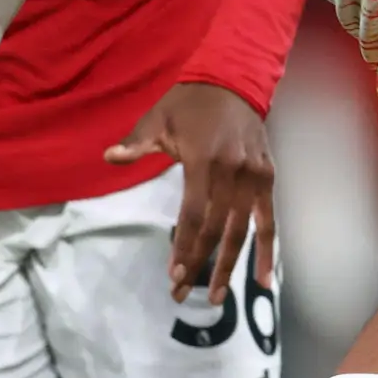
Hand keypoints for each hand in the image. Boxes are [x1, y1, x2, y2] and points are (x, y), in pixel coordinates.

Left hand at [111, 80, 274, 303]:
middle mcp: (233, 172)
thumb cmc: (189, 103)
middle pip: (217, 228)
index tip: (173, 272)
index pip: (194, 213)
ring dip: (228, 266)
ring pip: (243, 231)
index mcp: (205, 159)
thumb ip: (136, 143)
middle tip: (181, 291)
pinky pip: (269, 220)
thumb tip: (108, 157)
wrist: (233, 81)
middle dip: (199, 263)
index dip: (184, 245)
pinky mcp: (268, 179)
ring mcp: (254, 177)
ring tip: (216, 296)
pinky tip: (264, 279)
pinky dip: (267, 250)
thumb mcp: (157, 119)